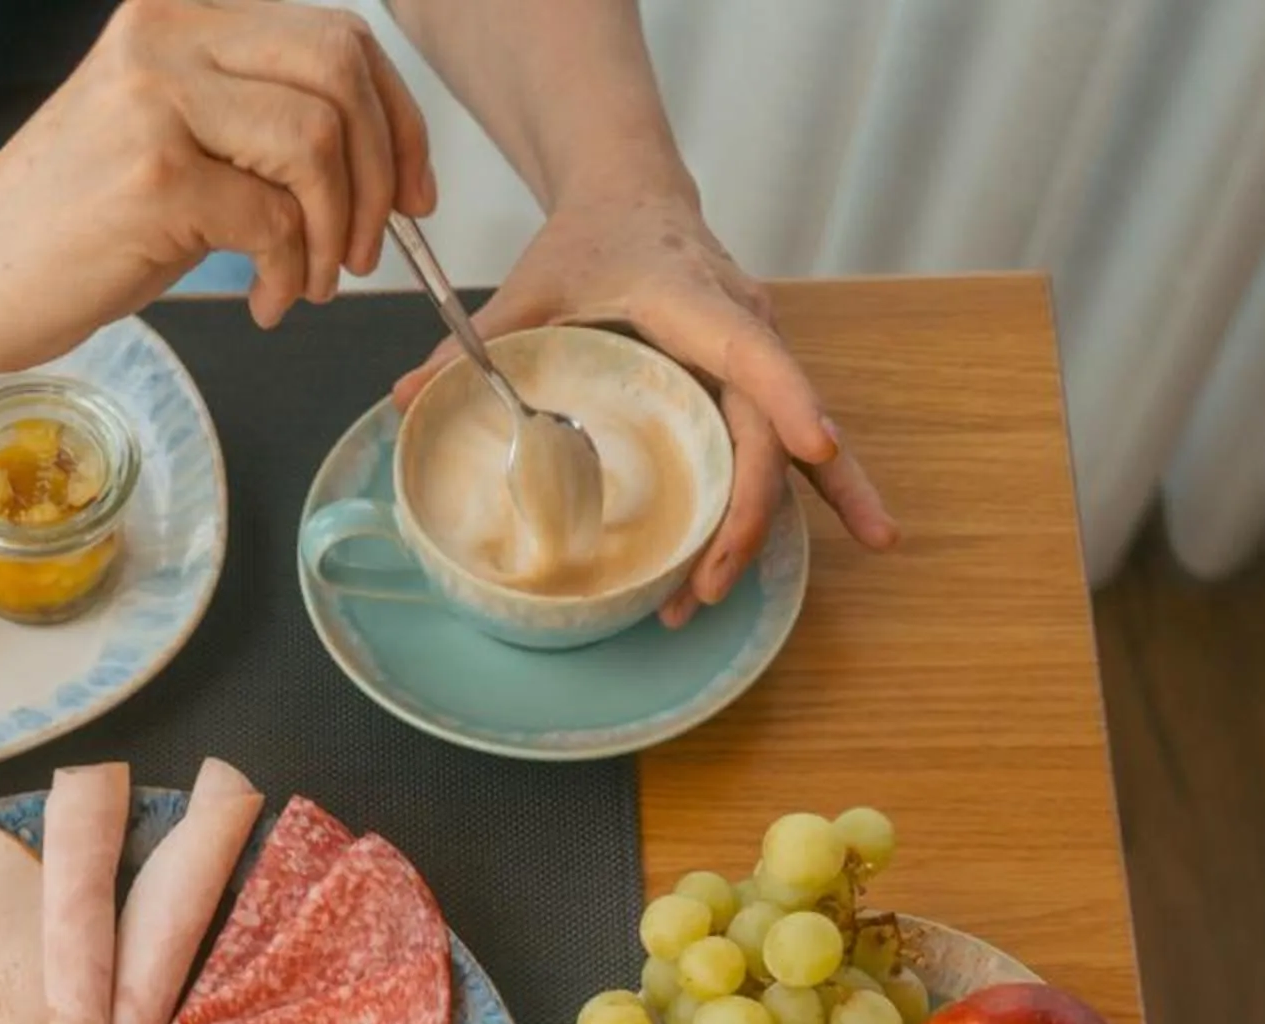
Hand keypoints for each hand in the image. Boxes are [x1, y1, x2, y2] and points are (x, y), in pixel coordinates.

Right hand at [0, 0, 433, 365]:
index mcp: (185, 14)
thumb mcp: (178, 143)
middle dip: (380, 177)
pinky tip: (265, 303)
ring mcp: (159, 100)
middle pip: (340, 74)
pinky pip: (273, 220)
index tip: (413, 193)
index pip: (338, 37)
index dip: (398, 119)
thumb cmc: (77, 221)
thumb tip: (383, 163)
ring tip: (311, 284)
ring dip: (337, 233)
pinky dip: (291, 274)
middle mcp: (171, 35)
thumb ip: (261, 126)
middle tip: (365, 251)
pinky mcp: (152, 177)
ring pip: (317, 142)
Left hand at [392, 188, 895, 624]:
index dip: (784, 399)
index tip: (812, 445)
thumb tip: (400, 400)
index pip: (751, 350)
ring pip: (800, 440)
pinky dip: (823, 489)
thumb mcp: (528, 285)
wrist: (632, 194)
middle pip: (771, 425)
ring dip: (791, 513)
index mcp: (696, 298)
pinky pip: (793, 445)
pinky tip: (863, 533)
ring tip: (781, 577)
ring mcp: (757, 357)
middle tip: (705, 586)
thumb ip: (475, 344)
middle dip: (749, 510)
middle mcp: (744, 325)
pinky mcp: (754, 384)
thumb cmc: (586, 239)